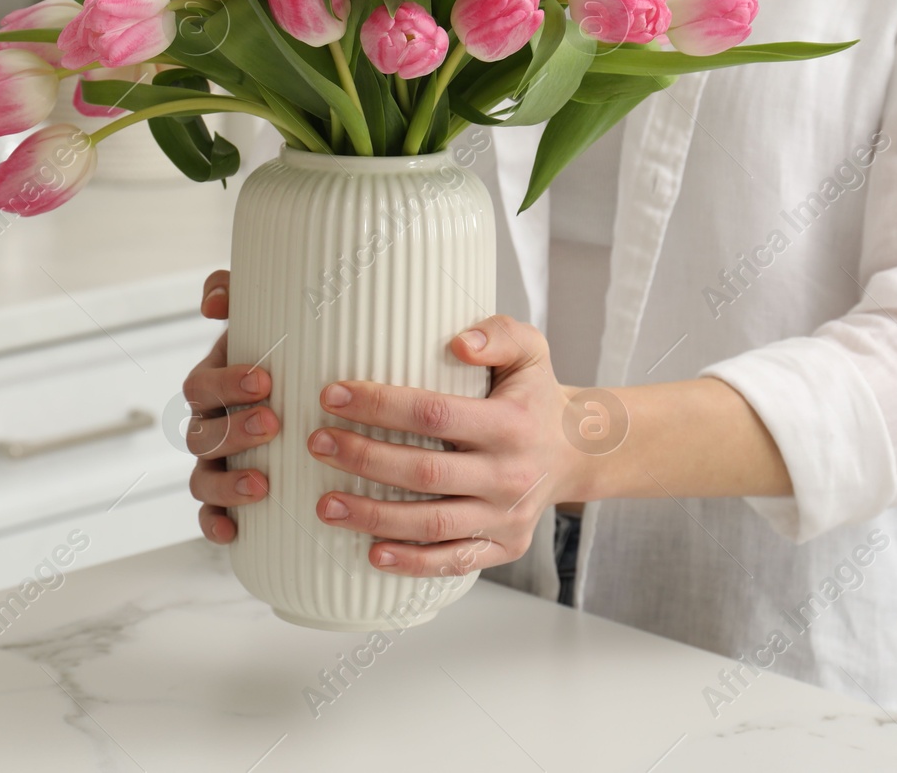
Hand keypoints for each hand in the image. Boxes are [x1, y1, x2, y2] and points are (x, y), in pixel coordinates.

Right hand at [181, 270, 278, 544]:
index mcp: (217, 384)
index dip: (226, 383)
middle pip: (201, 433)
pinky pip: (210, 517)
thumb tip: (213, 300)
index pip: (202, 385)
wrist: (316, 398)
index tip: (265, 379)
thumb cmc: (294, 354)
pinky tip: (235, 533)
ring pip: (202, 478)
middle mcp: (211, 425)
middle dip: (234, 430)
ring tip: (260, 485)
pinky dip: (216, 525)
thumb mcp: (273, 317)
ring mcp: (217, 465)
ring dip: (225, 483)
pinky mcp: (229, 501)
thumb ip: (238, 293)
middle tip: (273, 423)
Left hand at [307, 315, 589, 576]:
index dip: (379, 406)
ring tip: (325, 504)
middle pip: (424, 473)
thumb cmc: (535, 396)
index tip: (333, 395)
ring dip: (373, 516)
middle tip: (317, 444)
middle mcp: (510, 474)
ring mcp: (508, 516)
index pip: (434, 414)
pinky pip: (454, 562)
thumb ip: (498, 334)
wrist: (579, 451)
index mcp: (511, 423)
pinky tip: (371, 552)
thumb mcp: (531, 350)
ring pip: (431, 524)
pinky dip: (412, 562)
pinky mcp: (506, 546)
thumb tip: (456, 342)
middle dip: (363, 459)